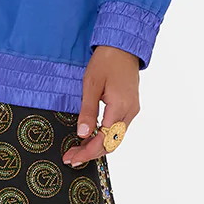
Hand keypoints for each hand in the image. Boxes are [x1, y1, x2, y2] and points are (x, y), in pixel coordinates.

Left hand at [63, 45, 140, 166]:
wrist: (123, 46)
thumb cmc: (106, 61)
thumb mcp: (91, 84)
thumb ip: (88, 110)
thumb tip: (83, 133)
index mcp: (120, 106)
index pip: (104, 139)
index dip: (88, 152)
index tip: (72, 158)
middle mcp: (129, 112)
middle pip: (111, 143)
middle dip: (91, 153)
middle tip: (71, 157)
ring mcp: (132, 110)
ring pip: (116, 138)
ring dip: (98, 146)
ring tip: (78, 150)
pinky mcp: (130, 107)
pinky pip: (118, 129)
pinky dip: (105, 137)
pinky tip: (91, 137)